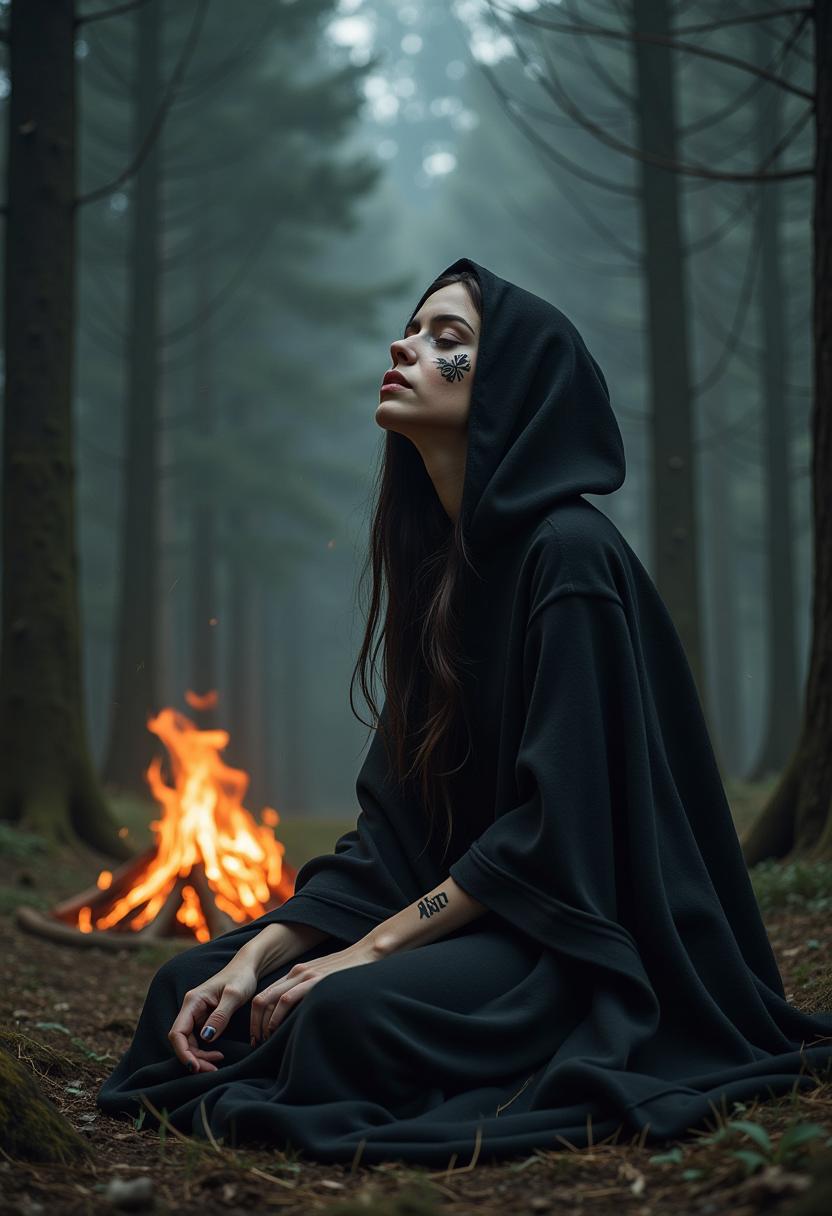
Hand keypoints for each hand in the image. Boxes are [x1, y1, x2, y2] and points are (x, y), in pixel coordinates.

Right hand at [167, 958, 257, 1073]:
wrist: (247, 968)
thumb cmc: (241, 977)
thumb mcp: (234, 995)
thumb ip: (221, 1016)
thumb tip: (207, 1037)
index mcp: (193, 1001)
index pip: (177, 1032)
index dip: (183, 1052)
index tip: (196, 1067)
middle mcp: (190, 1009)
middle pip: (182, 1041)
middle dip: (194, 1058)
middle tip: (213, 1069)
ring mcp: (196, 1015)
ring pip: (190, 1043)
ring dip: (200, 1057)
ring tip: (217, 1063)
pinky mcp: (204, 1019)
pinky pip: (198, 1040)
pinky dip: (205, 1051)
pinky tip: (218, 1055)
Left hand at [251, 938, 382, 1044]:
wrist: (368, 952)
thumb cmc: (350, 971)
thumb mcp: (325, 979)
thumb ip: (312, 991)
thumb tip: (304, 1014)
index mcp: (297, 973)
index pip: (267, 994)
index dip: (258, 1016)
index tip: (259, 1035)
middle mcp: (296, 973)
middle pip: (262, 997)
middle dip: (255, 1022)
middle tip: (256, 1042)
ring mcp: (304, 976)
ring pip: (270, 999)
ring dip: (263, 1022)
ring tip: (263, 1040)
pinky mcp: (314, 981)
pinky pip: (286, 998)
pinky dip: (276, 1016)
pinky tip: (275, 1029)